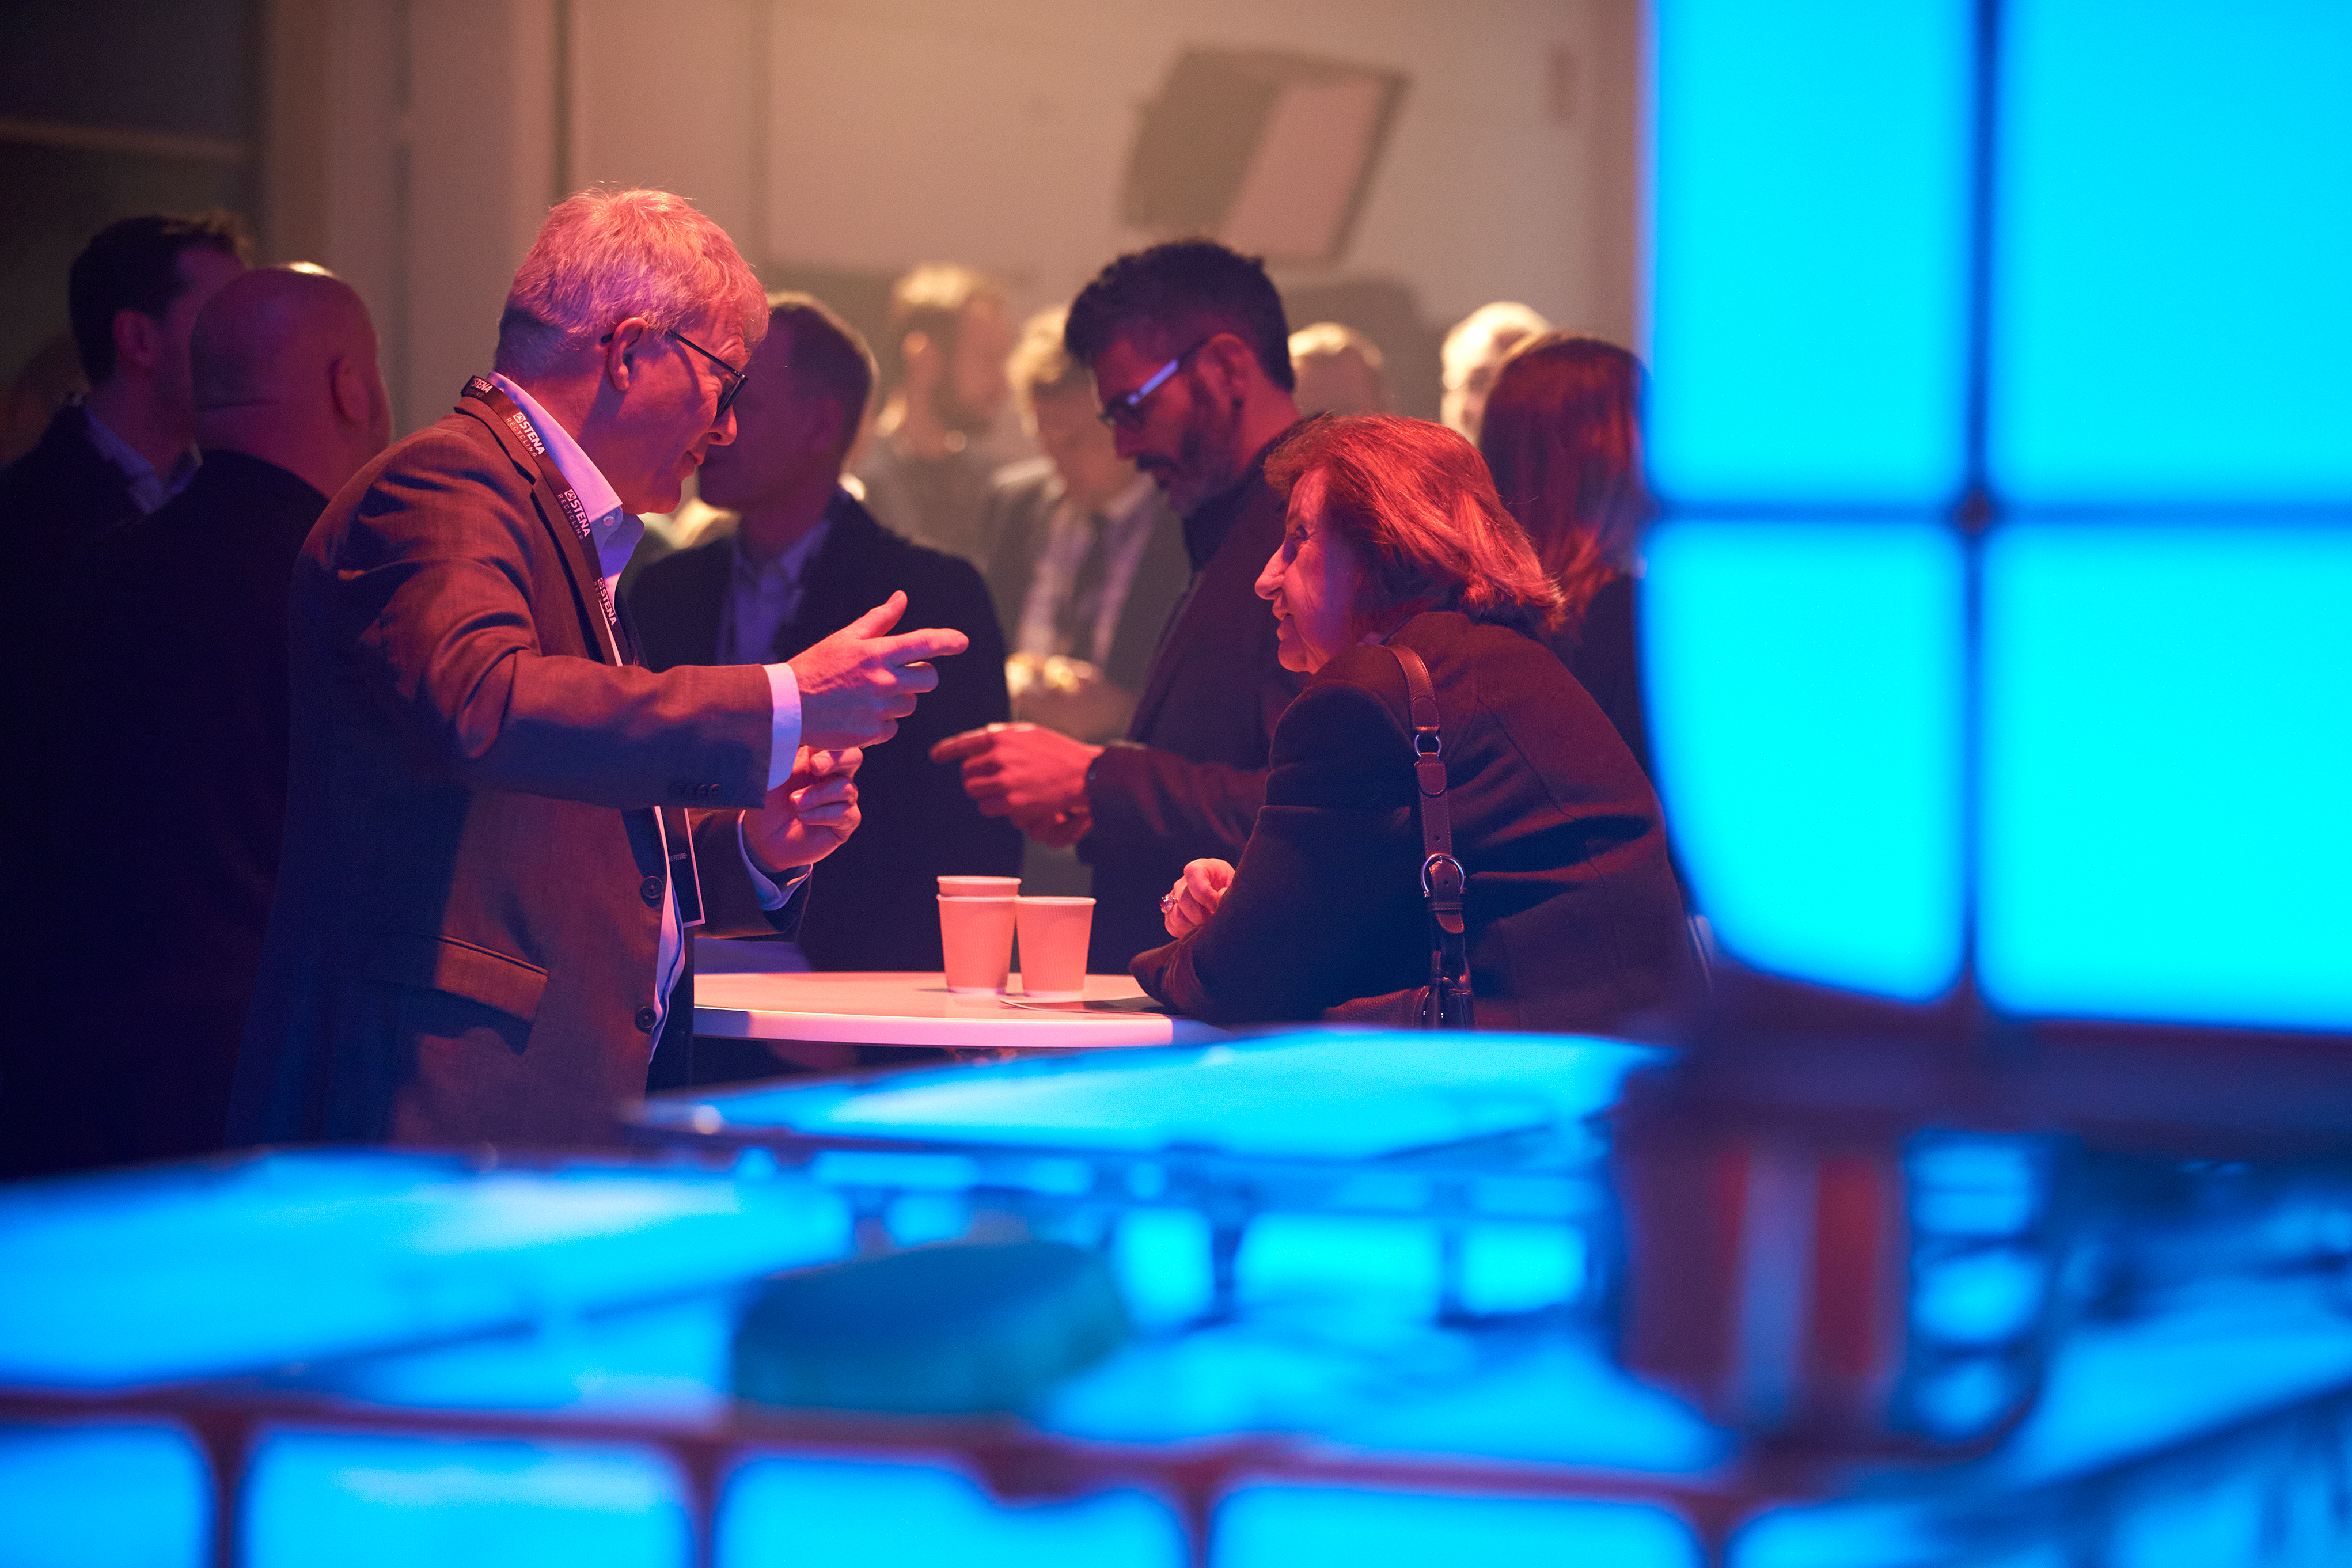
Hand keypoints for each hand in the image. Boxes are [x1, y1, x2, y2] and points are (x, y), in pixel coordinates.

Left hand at [743, 747, 861, 871]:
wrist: (763, 840)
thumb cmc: (766, 803)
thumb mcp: (770, 775)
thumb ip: (783, 754)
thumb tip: (788, 729)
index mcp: (817, 757)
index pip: (835, 739)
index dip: (832, 736)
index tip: (814, 738)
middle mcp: (834, 776)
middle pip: (854, 756)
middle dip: (835, 759)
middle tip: (814, 766)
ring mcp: (843, 799)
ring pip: (846, 788)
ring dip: (817, 795)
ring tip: (794, 803)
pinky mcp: (845, 822)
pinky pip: (845, 813)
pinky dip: (821, 814)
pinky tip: (802, 817)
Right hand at [789, 592, 969, 749]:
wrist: (787, 706)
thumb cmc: (816, 667)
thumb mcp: (846, 638)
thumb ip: (879, 620)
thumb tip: (902, 597)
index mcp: (877, 653)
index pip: (924, 643)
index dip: (947, 641)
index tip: (962, 641)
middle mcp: (883, 681)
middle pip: (929, 678)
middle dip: (921, 674)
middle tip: (900, 673)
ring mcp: (880, 709)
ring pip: (911, 704)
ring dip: (898, 699)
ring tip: (868, 695)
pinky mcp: (873, 733)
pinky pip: (892, 727)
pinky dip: (881, 722)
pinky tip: (859, 714)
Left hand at [928, 721, 1102, 830]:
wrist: (1083, 774)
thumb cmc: (1057, 752)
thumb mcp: (1029, 733)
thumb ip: (1001, 737)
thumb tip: (975, 747)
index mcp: (1001, 735)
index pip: (964, 743)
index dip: (946, 750)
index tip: (935, 756)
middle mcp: (1000, 755)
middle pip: (966, 771)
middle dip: (974, 777)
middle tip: (989, 780)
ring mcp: (1005, 779)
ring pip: (973, 790)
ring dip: (982, 793)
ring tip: (1001, 791)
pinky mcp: (1012, 802)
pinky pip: (986, 808)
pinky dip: (994, 807)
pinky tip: (1010, 802)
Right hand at [1161, 859, 1234, 937]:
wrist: (1228, 899)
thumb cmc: (1233, 890)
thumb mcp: (1236, 885)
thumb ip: (1230, 890)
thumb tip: (1220, 897)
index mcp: (1201, 868)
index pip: (1193, 874)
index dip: (1206, 894)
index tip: (1218, 906)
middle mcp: (1184, 882)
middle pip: (1185, 900)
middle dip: (1202, 917)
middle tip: (1216, 923)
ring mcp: (1175, 898)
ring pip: (1176, 916)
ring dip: (1194, 927)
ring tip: (1209, 928)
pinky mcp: (1170, 913)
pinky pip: (1172, 926)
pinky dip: (1185, 932)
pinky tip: (1199, 930)